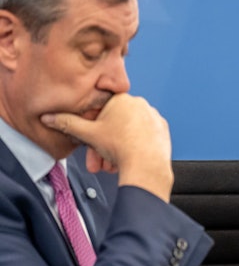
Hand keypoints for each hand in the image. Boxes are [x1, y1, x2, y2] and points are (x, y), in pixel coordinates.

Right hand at [41, 93, 173, 200]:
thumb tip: (49, 118)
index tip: (88, 142)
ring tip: (111, 165)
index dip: (90, 129)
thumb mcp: (88, 134)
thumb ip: (67, 123)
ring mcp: (153, 117)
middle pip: (113, 125)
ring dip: (115, 150)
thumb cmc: (121, 148)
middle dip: (101, 146)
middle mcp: (140, 104)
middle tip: (97, 161)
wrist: (147, 166)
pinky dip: (132, 147)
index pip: (99, 112)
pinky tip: (126, 160)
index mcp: (122, 99)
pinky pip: (142, 137)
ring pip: (127, 132)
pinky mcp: (162, 130)